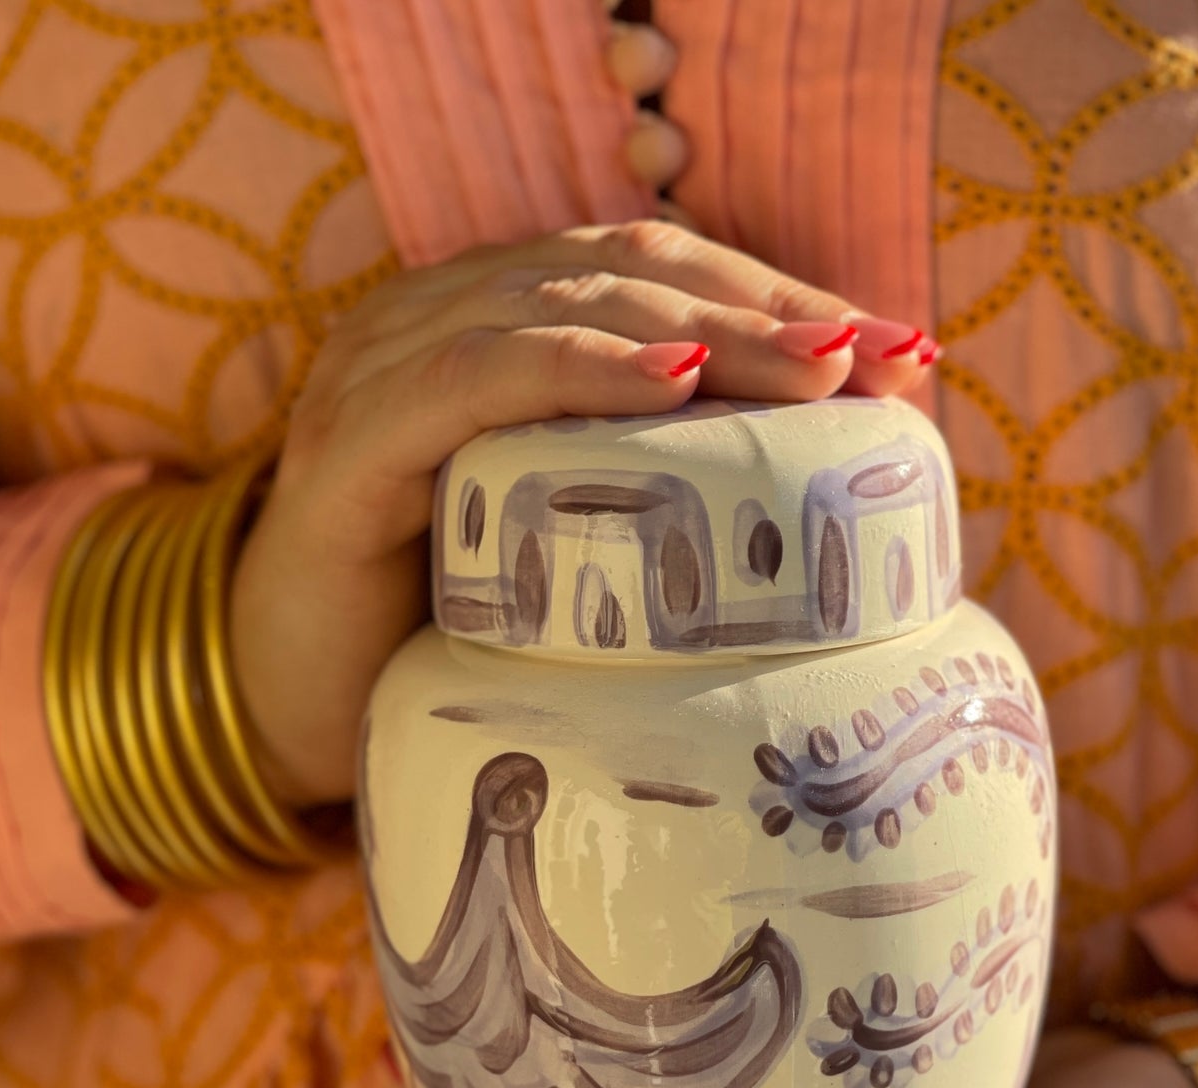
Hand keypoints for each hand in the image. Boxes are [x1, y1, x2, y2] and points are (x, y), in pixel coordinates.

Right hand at [231, 223, 935, 807]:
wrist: (298, 705)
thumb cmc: (453, 628)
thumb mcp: (582, 547)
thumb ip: (669, 501)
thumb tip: (831, 506)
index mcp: (501, 329)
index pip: (656, 277)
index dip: (777, 298)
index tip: (899, 355)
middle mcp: (439, 323)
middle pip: (621, 273)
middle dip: (761, 308)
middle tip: (875, 357)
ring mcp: (383, 372)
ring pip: (555, 304)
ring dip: (696, 331)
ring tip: (812, 371)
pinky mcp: (346, 448)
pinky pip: (465, 381)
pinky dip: (571, 370)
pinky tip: (667, 385)